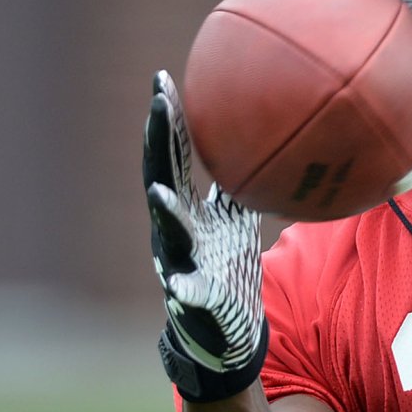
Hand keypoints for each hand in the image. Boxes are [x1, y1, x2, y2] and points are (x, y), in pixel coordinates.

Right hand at [144, 71, 267, 401]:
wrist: (222, 331)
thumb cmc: (227, 269)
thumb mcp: (233, 220)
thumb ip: (234, 184)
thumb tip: (256, 140)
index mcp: (183, 209)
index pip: (170, 156)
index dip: (165, 120)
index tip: (162, 80)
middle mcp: (172, 230)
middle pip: (159, 179)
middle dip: (156, 143)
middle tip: (158, 103)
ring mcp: (177, 264)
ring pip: (167, 234)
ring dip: (163, 213)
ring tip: (159, 193)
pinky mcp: (193, 300)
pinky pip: (187, 292)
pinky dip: (183, 286)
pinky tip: (180, 282)